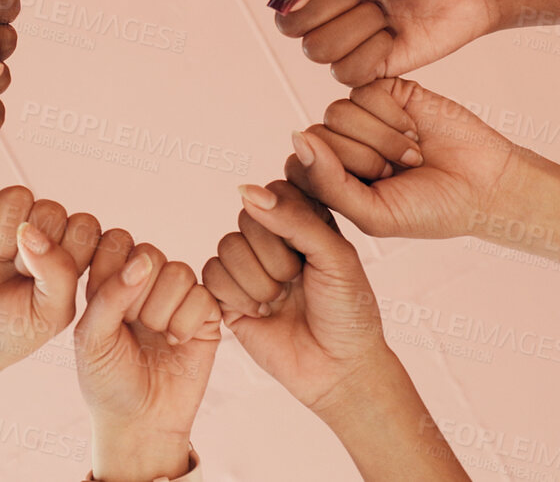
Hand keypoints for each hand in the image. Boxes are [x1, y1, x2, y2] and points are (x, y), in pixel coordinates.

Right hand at [0, 185, 101, 377]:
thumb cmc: (7, 332)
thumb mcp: (50, 314)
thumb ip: (60, 272)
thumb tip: (30, 230)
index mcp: (65, 254)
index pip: (85, 226)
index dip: (66, 251)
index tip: (43, 283)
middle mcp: (37, 232)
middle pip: (52, 209)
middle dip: (33, 247)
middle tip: (15, 273)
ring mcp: (3, 220)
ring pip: (19, 196)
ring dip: (4, 233)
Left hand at [76, 229, 220, 480]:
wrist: (139, 422)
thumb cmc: (108, 381)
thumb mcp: (91, 337)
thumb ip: (109, 294)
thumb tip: (142, 261)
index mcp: (112, 279)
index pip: (116, 242)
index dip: (112, 273)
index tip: (107, 311)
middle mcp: (147, 282)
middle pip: (150, 253)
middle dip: (138, 295)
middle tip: (133, 326)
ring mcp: (178, 298)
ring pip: (179, 272)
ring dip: (163, 311)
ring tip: (156, 336)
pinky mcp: (207, 316)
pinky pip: (204, 297)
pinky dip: (186, 324)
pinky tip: (177, 343)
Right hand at [202, 180, 400, 416]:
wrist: (338, 368)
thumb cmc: (347, 312)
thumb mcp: (334, 256)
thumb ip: (294, 219)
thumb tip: (245, 190)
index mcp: (304, 220)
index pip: (275, 191)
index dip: (288, 221)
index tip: (312, 252)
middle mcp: (273, 239)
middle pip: (247, 218)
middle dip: (275, 257)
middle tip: (297, 282)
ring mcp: (248, 267)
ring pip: (227, 246)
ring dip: (258, 281)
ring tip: (280, 301)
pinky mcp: (227, 296)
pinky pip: (212, 275)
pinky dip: (238, 297)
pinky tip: (262, 314)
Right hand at [262, 0, 500, 85]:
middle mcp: (314, 7)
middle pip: (290, 25)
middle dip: (338, 2)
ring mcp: (336, 39)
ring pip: (317, 51)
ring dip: (359, 26)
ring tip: (382, 11)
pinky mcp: (361, 68)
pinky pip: (345, 73)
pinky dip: (374, 52)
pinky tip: (392, 35)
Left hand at [285, 78, 520, 239]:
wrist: (485, 184)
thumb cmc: (429, 209)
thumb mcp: (373, 213)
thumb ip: (328, 183)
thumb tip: (297, 138)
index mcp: (330, 180)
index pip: (299, 166)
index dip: (333, 179)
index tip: (373, 194)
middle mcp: (341, 146)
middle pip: (316, 137)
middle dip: (362, 160)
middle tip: (397, 173)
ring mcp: (362, 117)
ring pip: (337, 113)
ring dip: (380, 139)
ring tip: (411, 155)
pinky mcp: (386, 91)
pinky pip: (363, 92)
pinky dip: (391, 116)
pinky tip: (414, 131)